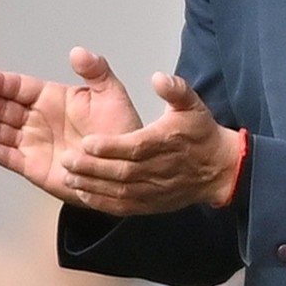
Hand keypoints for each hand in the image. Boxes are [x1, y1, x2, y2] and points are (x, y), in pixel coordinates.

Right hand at [0, 46, 141, 203]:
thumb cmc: (121, 128)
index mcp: (52, 98)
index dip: (0, 83)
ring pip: (0, 130)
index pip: (19, 87)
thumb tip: (78, 51)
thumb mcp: (112, 95)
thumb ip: (96, 72)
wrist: (127, 167)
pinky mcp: (33, 167)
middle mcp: (37, 118)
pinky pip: (9, 156)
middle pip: (3, 107)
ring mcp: (33, 142)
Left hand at [60, 72, 241, 214]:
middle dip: (92, 166)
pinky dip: (102, 202)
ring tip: (69, 175)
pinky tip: (83, 193)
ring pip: (118, 190)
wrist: (218, 169)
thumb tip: (158, 78)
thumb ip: (175, 90)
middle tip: (67, 158)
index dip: (110, 146)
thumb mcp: (192, 104)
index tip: (88, 141)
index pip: (135, 147)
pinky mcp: (150, 204)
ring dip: (92, 184)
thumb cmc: (201, 135)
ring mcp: (154, 190)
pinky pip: (123, 206)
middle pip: (121, 171)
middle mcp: (158, 169)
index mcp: (165, 143)